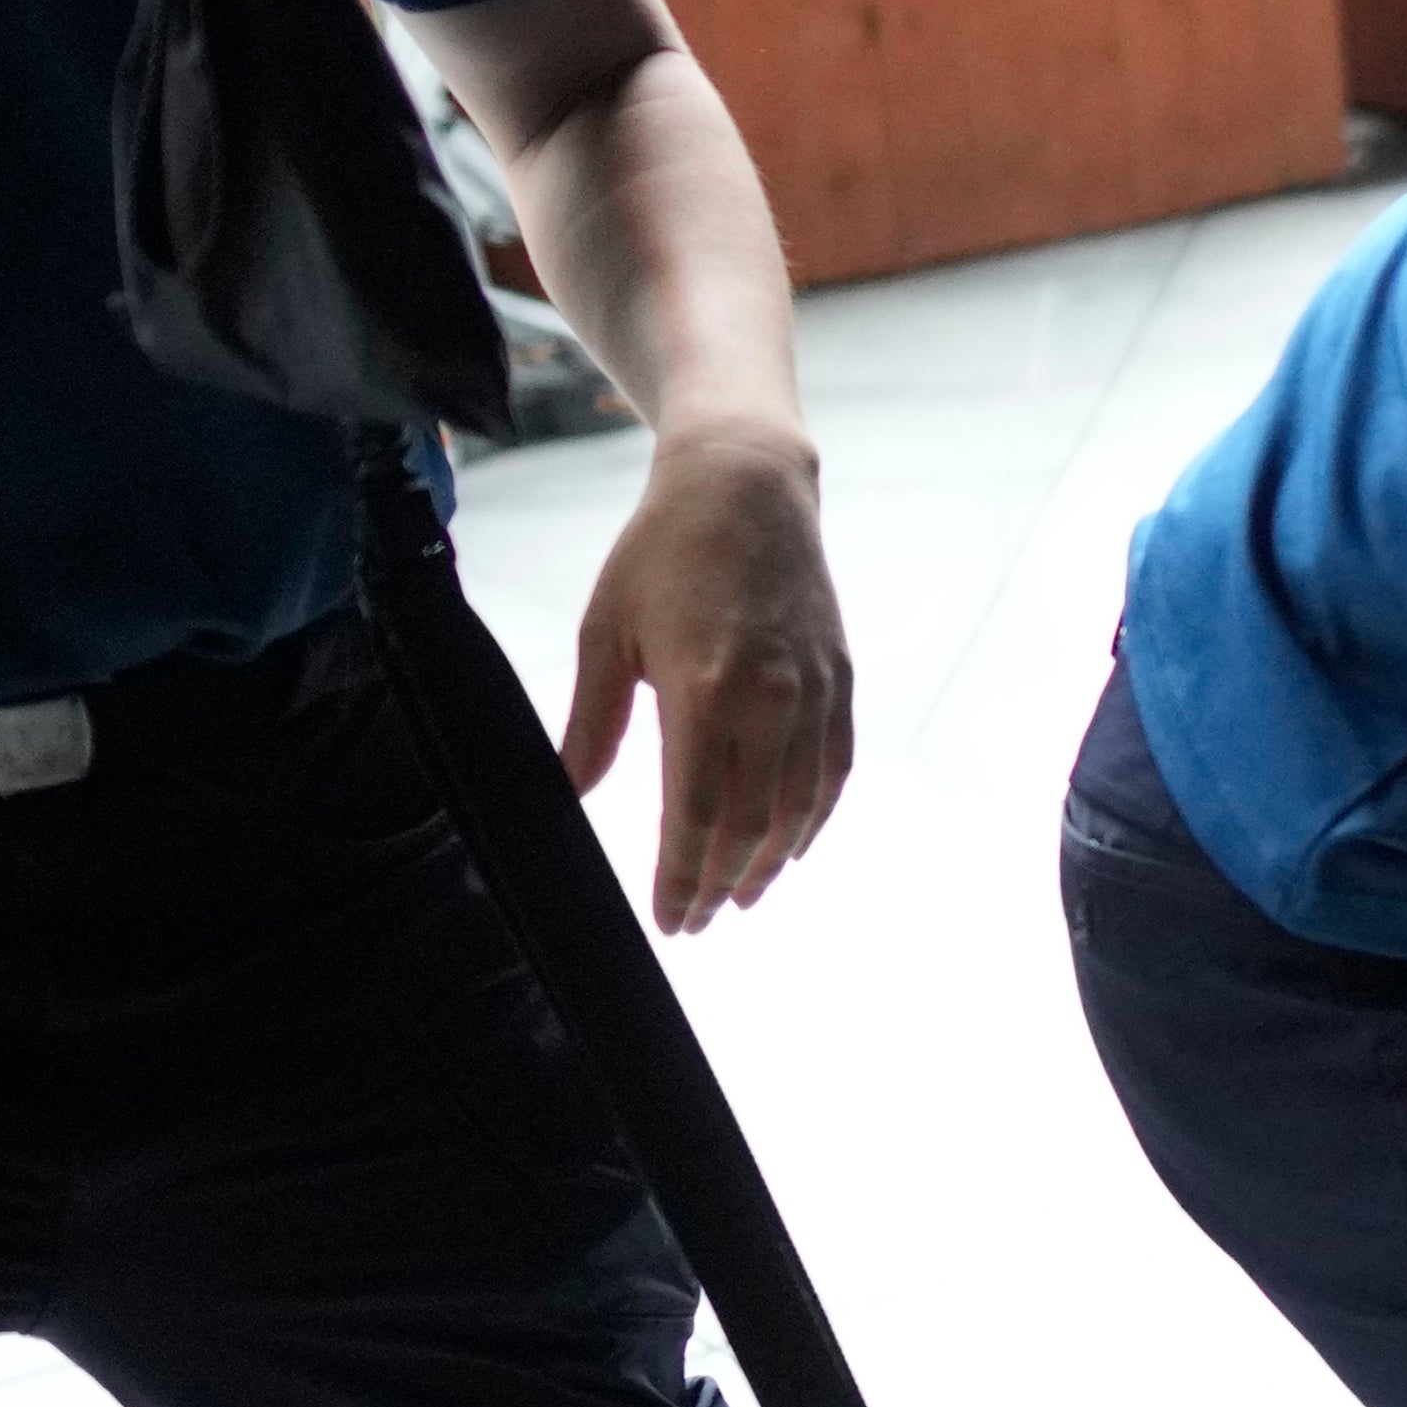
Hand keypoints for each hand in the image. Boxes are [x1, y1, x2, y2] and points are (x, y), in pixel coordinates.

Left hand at [562, 423, 853, 931]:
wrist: (746, 485)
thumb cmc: (662, 553)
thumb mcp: (606, 633)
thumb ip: (592, 723)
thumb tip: (566, 794)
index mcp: (703, 690)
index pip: (696, 813)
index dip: (682, 877)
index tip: (670, 920)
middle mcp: (769, 698)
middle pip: (751, 822)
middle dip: (722, 880)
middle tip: (700, 919)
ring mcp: (813, 690)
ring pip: (800, 804)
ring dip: (770, 860)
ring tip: (743, 894)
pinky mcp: (839, 678)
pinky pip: (833, 767)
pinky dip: (815, 816)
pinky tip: (792, 843)